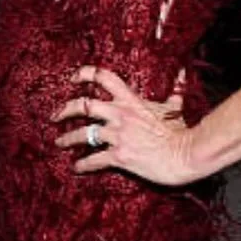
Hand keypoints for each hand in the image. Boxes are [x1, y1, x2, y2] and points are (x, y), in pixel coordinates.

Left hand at [52, 66, 197, 185]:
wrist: (186, 154)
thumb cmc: (181, 131)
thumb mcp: (173, 106)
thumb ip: (173, 90)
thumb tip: (180, 73)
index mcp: (130, 100)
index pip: (103, 77)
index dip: (85, 74)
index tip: (73, 78)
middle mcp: (119, 114)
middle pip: (83, 105)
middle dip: (64, 110)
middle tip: (54, 116)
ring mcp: (118, 135)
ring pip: (83, 134)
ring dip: (68, 139)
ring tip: (59, 142)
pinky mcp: (119, 156)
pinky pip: (94, 159)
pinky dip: (82, 164)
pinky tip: (76, 167)